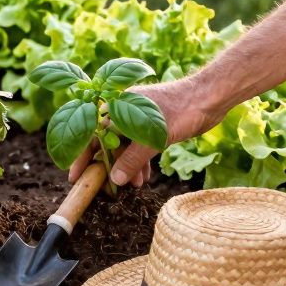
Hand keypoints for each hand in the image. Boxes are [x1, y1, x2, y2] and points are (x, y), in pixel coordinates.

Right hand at [66, 77, 226, 187]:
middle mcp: (123, 111)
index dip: (82, 156)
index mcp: (116, 106)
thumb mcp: (153, 137)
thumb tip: (115, 180)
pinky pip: (139, 146)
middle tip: (105, 187)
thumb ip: (132, 159)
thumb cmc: (180, 109)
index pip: (91, 134)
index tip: (76, 177)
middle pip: (107, 142)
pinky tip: (144, 177)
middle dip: (108, 166)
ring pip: (124, 146)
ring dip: (126, 166)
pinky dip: (140, 161)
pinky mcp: (152, 126)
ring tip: (132, 186)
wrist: (209, 97)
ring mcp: (137, 118)